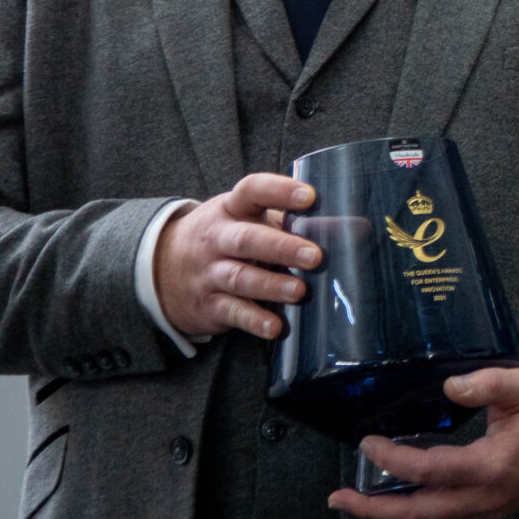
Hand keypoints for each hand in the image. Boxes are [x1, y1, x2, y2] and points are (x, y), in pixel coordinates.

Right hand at [151, 173, 319, 339]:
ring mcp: (210, 272)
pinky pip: (232, 312)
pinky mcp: (209, 304)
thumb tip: (356, 228)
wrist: (162, 269)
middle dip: (281, 247)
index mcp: (232, 208)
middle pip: (246, 239)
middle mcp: (217, 238)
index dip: (279, 191)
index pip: (252, 191)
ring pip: (240, 277)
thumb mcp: (248, 220)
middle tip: (315, 256)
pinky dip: (254, 320)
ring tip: (299, 291)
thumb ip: (292, 221)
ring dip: (271, 286)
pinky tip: (275, 327)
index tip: (310, 196)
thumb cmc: (227, 238)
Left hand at [327, 367, 518, 518]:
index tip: (367, 442)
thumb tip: (449, 387)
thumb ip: (487, 384)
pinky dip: (412, 512)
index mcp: (491, 466)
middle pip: (419, 513)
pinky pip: (441, 517)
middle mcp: (485, 497)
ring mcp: (487, 509)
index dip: (392, 460)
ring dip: (388, 515)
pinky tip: (393, 499)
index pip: (429, 471)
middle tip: (337, 498)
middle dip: (373, 508)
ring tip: (353, 502)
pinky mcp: (487, 510)